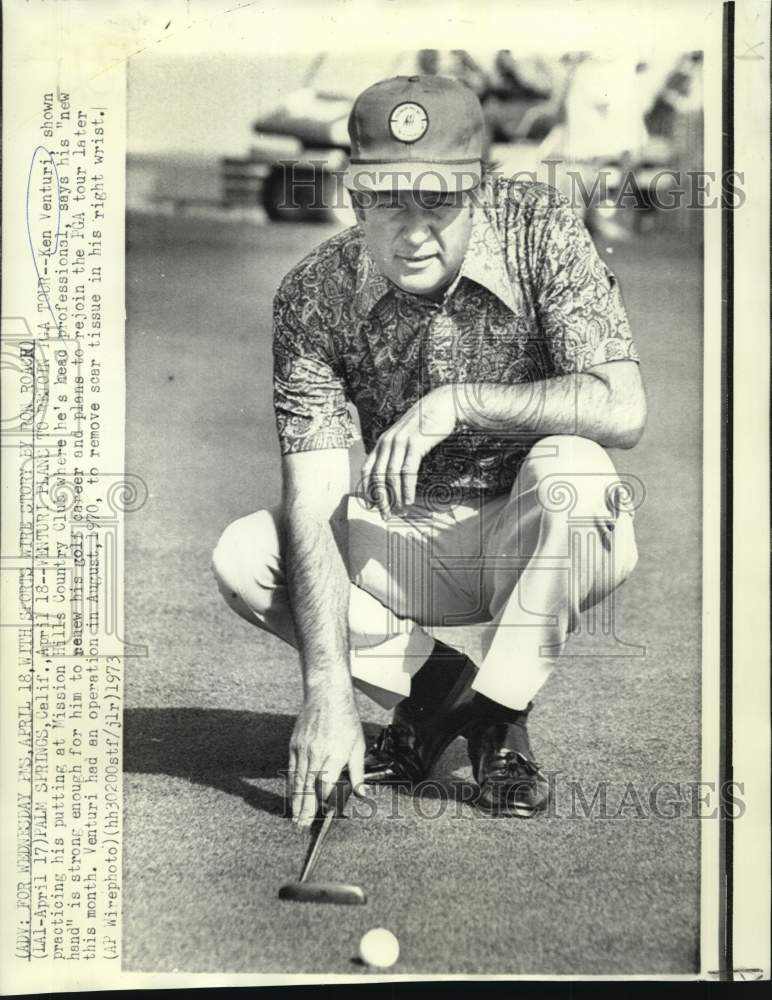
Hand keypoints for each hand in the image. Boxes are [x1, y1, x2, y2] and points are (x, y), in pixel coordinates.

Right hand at [288, 682, 365, 826]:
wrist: (327, 696)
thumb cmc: (346, 720)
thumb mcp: (358, 745)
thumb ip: (357, 772)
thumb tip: (362, 793)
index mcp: (334, 755)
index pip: (325, 785)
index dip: (323, 800)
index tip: (323, 812)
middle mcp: (316, 754)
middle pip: (308, 786)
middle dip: (305, 807)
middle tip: (301, 824)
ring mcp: (303, 749)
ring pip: (298, 780)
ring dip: (296, 799)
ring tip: (295, 816)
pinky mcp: (294, 744)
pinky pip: (291, 768)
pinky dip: (291, 783)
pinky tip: (291, 794)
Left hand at [360, 385, 457, 517]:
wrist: (441, 405)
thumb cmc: (425, 424)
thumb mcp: (405, 435)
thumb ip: (396, 450)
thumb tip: (392, 472)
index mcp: (382, 442)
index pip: (367, 469)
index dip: (366, 489)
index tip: (370, 505)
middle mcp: (387, 442)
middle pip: (378, 476)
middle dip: (381, 499)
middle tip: (385, 515)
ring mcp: (400, 442)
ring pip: (392, 476)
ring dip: (395, 496)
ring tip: (400, 510)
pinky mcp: (415, 444)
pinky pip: (408, 471)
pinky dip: (407, 488)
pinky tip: (409, 499)